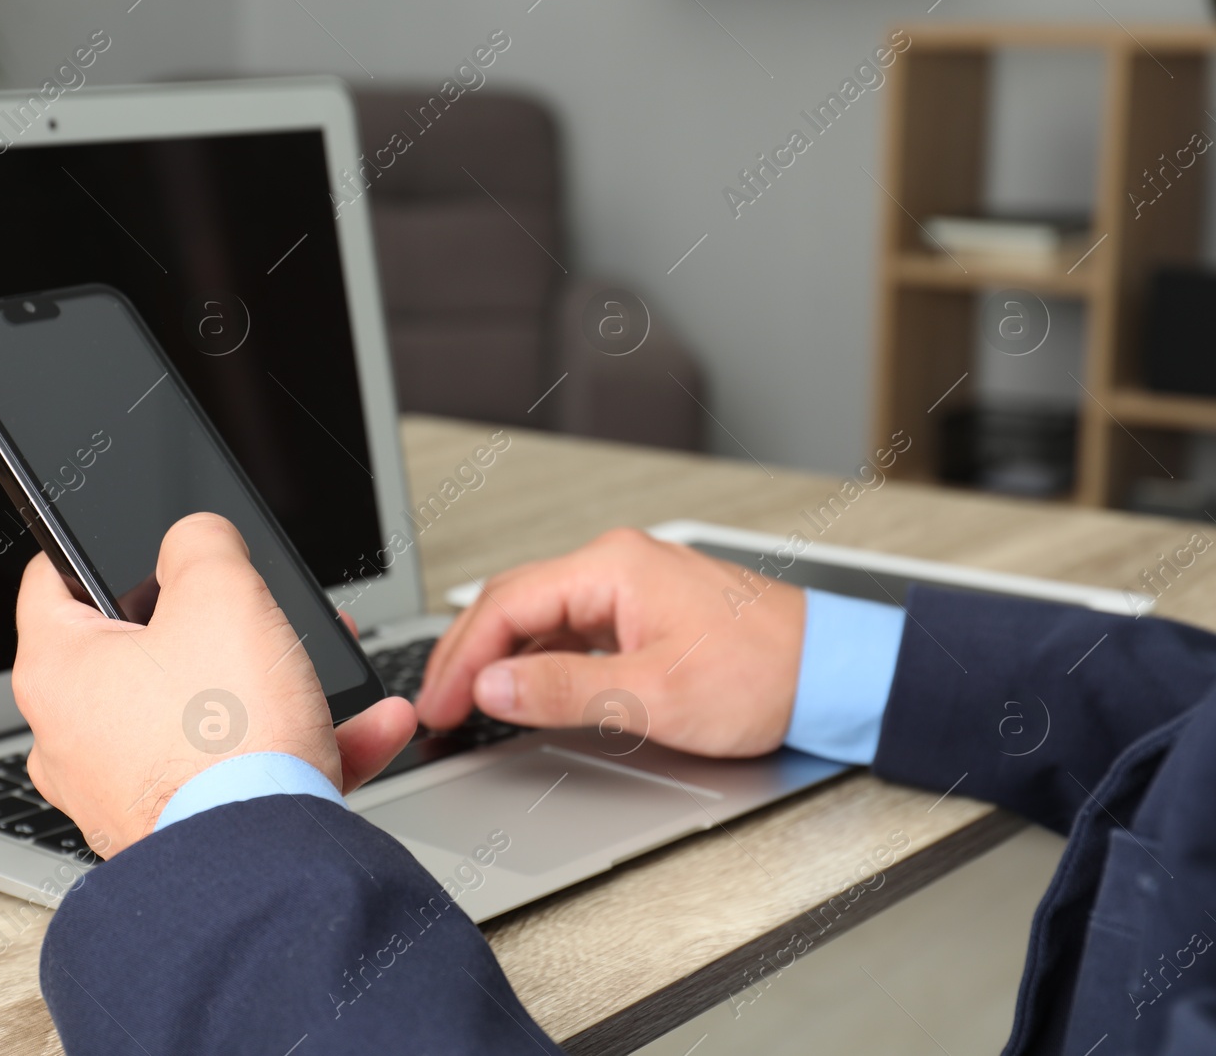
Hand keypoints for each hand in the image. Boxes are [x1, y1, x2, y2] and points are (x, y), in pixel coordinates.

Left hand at [12, 512, 416, 857]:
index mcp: (59, 672)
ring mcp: (128, 792)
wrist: (260, 865)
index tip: (134, 540)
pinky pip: (242, 772)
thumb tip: (196, 537)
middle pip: (146, 651)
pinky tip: (368, 729)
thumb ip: (203, 542)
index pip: (52, 581)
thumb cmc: (224, 740)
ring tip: (331, 669)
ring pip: (206, 714)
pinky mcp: (183, 831)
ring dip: (276, 686)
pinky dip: (302, 747)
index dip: (95, 547)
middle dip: (222, 625)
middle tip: (261, 611)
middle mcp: (76, 739)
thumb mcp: (223, 594)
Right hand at [416, 528, 805, 756]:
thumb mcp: (653, 694)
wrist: (834, 675)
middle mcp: (616, 565)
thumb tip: (492, 689)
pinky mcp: (642, 611)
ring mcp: (628, 586)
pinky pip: (568, 629)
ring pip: (537, 617)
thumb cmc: (766, 673)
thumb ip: (561, 691)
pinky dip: (535, 660)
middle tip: (439, 708)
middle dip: (468, 656)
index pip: (505, 605)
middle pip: (512, 604)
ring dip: (499, 659)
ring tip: (469, 703)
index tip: (440, 704)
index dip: (461, 659)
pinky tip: (521, 691)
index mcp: (612, 568)